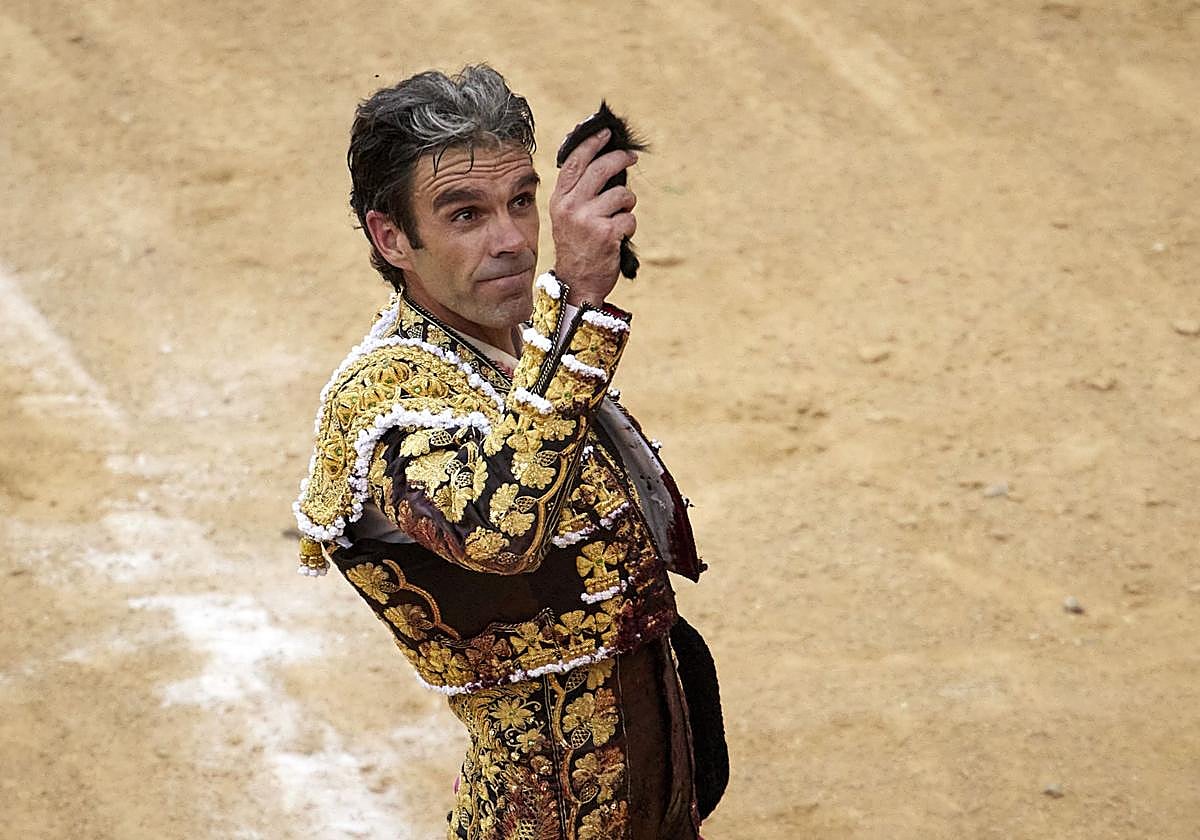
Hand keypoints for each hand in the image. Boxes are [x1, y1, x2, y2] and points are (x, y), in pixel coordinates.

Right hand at [549, 128, 638, 305]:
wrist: (576, 282)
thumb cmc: (577, 247)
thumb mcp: (567, 217)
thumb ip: (579, 192)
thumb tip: (605, 162)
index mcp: (559, 199)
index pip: (575, 162)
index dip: (592, 143)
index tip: (606, 132)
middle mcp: (571, 206)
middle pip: (601, 169)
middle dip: (620, 159)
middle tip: (631, 157)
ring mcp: (588, 219)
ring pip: (622, 195)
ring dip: (627, 204)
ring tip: (619, 217)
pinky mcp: (606, 233)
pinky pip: (629, 218)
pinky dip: (629, 227)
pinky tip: (618, 237)